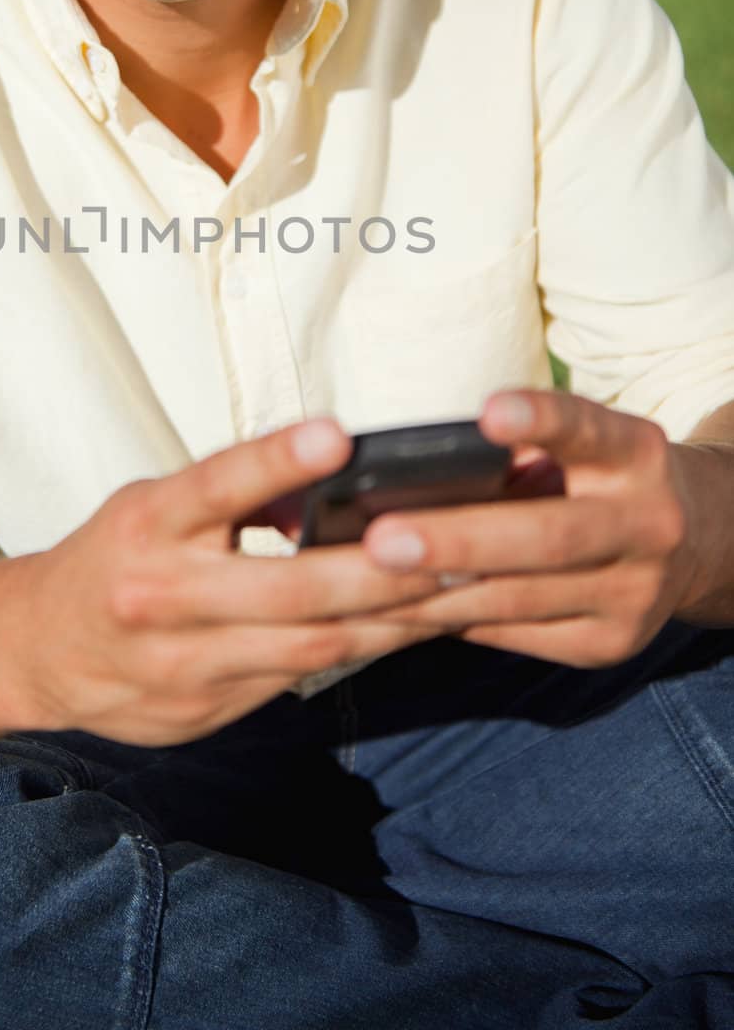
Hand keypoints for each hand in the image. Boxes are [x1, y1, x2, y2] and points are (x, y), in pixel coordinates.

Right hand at [0, 420, 454, 746]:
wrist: (36, 653)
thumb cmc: (117, 556)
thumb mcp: (155, 506)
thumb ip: (232, 498)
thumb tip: (335, 476)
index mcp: (146, 525)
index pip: (214, 485)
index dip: (275, 461)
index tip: (336, 435)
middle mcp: (160, 595)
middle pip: (287, 587)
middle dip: (381, 570)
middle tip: (460, 542)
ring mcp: (183, 663)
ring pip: (309, 645)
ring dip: (394, 618)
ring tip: (464, 587)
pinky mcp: (204, 710)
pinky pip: (301, 681)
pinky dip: (362, 650)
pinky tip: (414, 628)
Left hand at [361, 389, 699, 667]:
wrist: (693, 544)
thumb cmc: (593, 477)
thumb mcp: (578, 448)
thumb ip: (513, 456)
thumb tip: (398, 476)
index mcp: (635, 455)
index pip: (588, 430)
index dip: (541, 421)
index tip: (488, 415)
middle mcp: (649, 523)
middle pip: (548, 537)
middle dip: (458, 540)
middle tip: (378, 540)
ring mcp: (635, 592)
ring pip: (522, 599)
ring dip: (435, 596)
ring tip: (363, 588)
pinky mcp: (611, 643)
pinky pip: (515, 635)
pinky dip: (450, 624)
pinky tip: (393, 617)